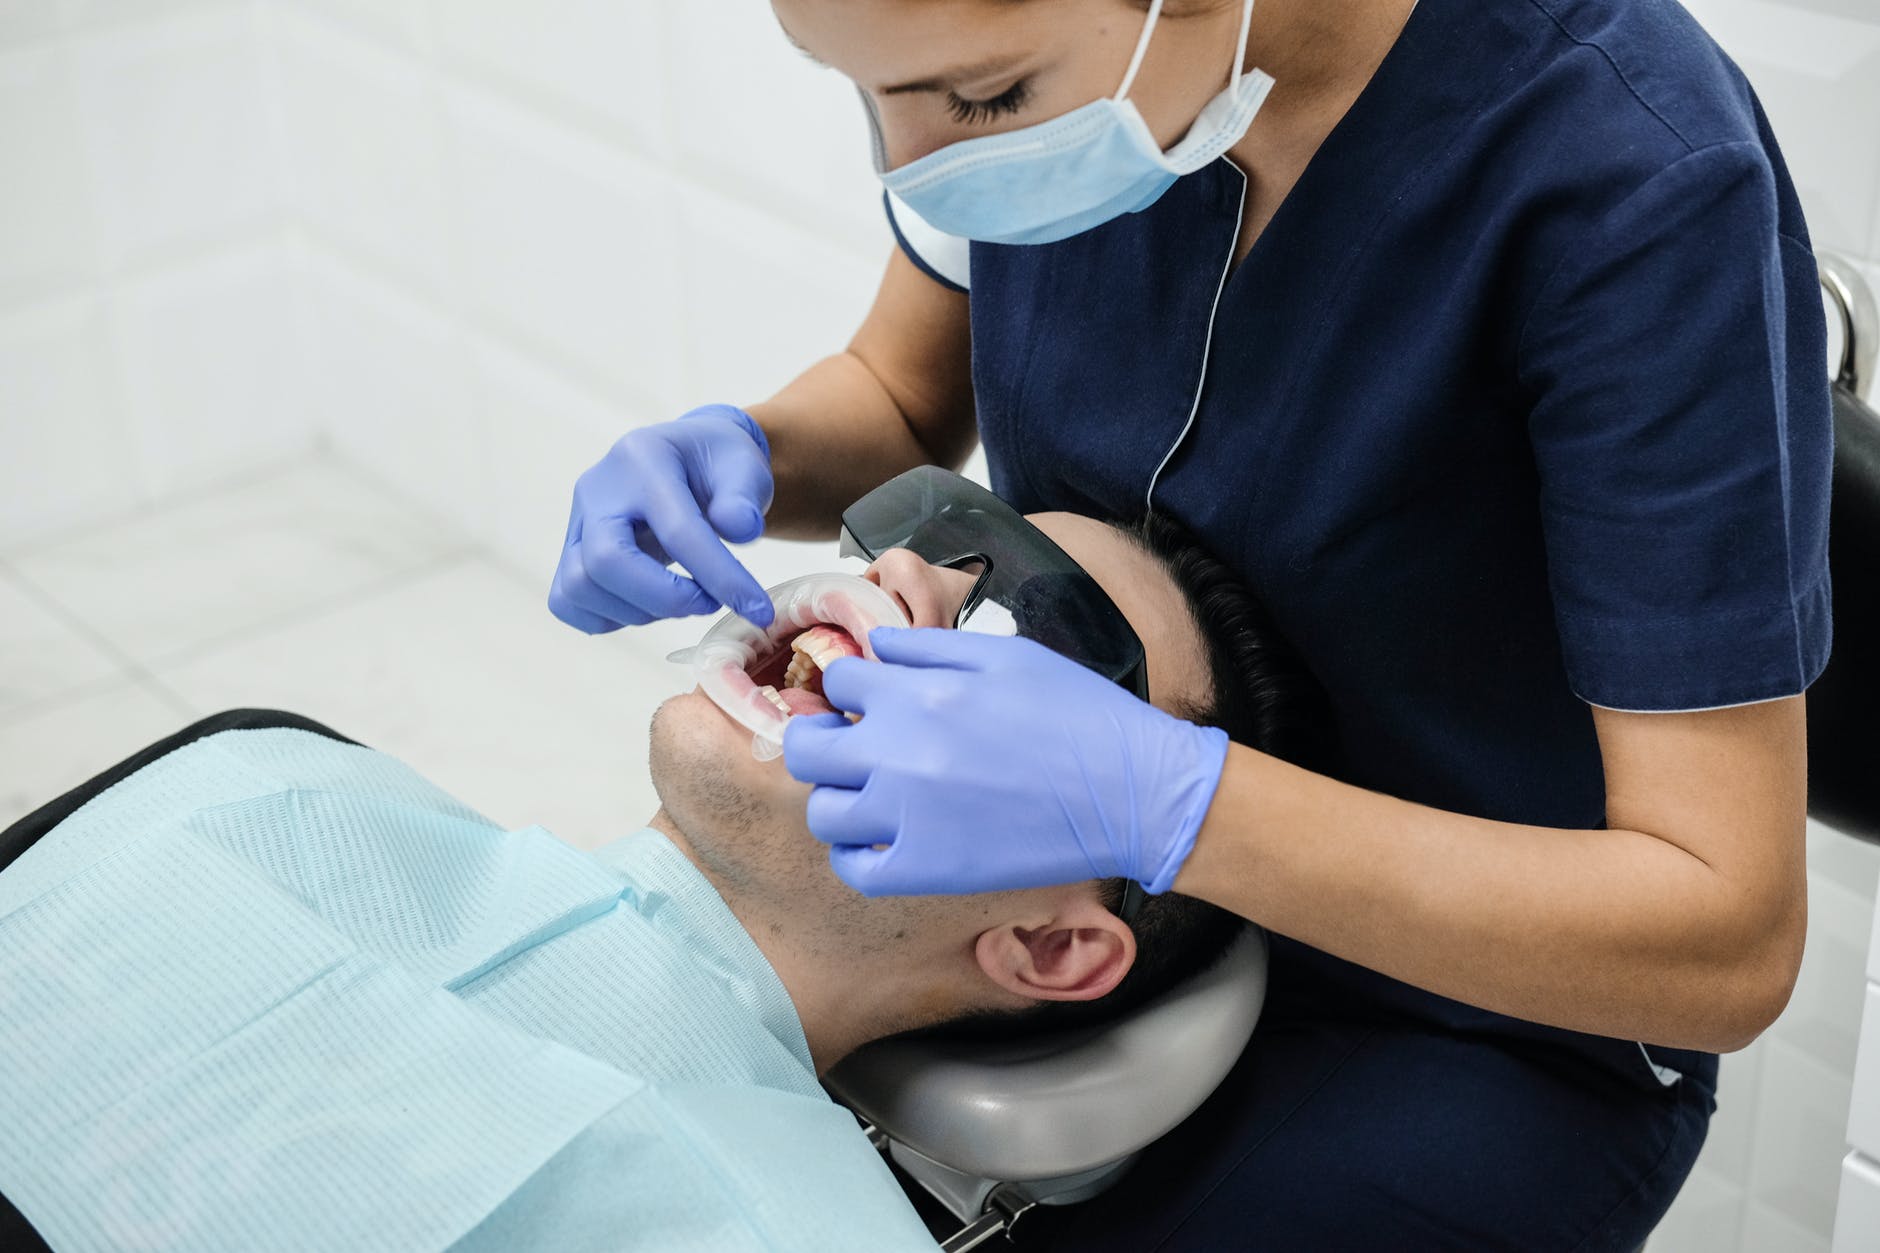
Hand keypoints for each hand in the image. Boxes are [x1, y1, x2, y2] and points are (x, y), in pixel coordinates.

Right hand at [549, 405, 776, 631]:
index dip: (720, 577)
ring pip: (581, 587)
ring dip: (640, 612)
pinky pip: (568, 601)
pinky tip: (650, 605)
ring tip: (684, 599)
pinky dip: (609, 618)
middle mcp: (598, 488)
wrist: (688, 459)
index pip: (677, 529)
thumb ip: (744, 496)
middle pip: (606, 561)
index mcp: (643, 458)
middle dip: (665, 599)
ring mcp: (577, 521)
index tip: (757, 610)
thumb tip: (740, 528)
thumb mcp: (745, 466)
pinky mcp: (570, 552)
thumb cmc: (717, 465)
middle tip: (709, 603)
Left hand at [782, 628, 1229, 895]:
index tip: (874, 702)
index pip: (839, 682)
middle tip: (853, 746)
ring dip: (839, 797)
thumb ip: (930, 647)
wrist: (1132, 790)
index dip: (854, 688)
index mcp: (918, 695)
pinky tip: (885, 837)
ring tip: (874, 794)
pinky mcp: (927, 870)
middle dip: (823, 740)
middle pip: (808, 750)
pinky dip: (858, 853)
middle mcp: (899, 755)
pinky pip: (855, 867)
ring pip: (823, 812)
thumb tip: (876, 647)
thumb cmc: (1078, 716)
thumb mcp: (1006, 655)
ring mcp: (907, 818)